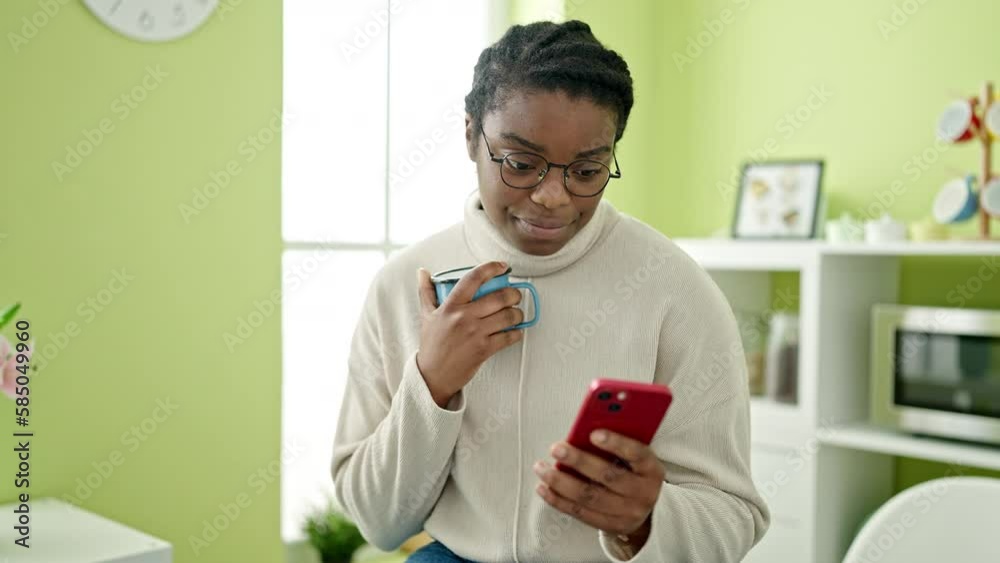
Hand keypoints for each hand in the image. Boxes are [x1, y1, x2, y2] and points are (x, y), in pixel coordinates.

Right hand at [415, 261, 524, 406]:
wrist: (433, 375)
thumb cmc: (432, 344)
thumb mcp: (426, 315)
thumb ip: (425, 291)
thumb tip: (422, 271)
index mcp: (450, 306)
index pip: (473, 278)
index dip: (491, 268)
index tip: (503, 266)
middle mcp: (464, 317)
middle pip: (499, 297)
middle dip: (514, 293)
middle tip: (515, 295)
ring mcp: (475, 334)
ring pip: (508, 316)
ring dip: (518, 313)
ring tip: (516, 313)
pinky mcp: (484, 350)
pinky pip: (509, 336)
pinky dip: (517, 333)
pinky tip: (515, 331)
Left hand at [534, 430, 664, 544]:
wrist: (647, 509)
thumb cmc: (634, 471)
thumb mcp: (635, 456)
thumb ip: (618, 441)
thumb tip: (586, 427)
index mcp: (651, 469)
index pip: (637, 454)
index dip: (616, 443)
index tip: (594, 433)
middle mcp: (642, 492)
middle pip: (608, 476)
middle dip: (579, 461)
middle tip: (557, 448)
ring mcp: (627, 512)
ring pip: (590, 497)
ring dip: (561, 482)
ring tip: (542, 468)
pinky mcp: (610, 525)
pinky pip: (580, 513)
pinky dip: (558, 500)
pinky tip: (543, 487)